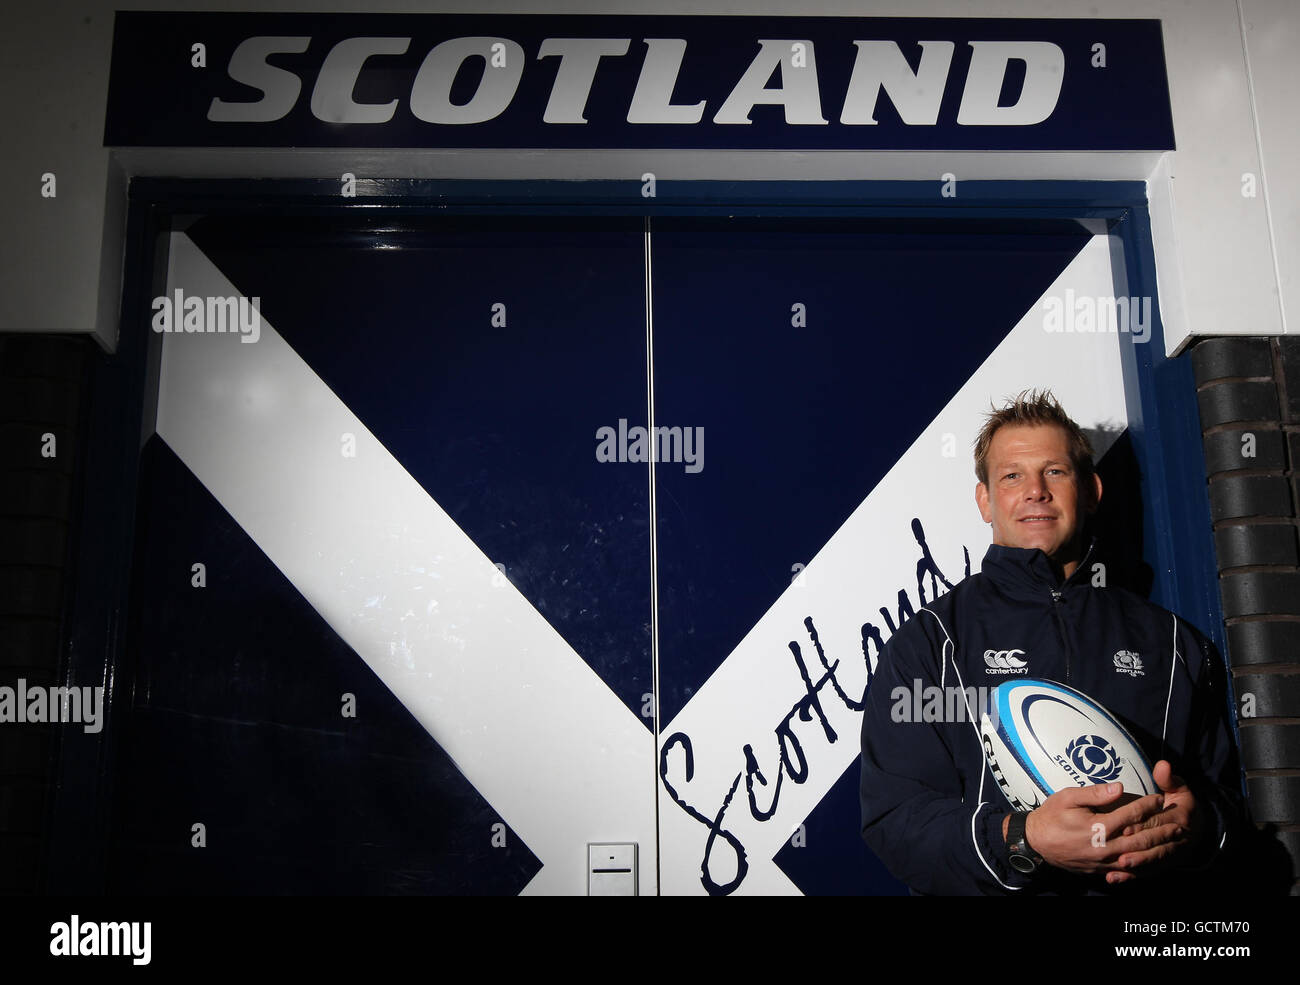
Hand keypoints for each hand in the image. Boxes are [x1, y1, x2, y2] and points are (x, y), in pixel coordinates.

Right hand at [1015, 782, 1165, 874]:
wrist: (1036, 842)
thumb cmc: (1051, 816)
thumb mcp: (1068, 797)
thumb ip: (1095, 793)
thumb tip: (1119, 787)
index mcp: (1097, 827)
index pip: (1130, 815)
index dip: (1147, 805)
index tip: (1160, 797)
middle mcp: (1103, 847)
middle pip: (1139, 838)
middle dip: (1160, 830)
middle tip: (1178, 822)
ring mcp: (1103, 862)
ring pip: (1137, 857)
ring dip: (1157, 848)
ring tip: (1173, 840)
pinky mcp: (1100, 870)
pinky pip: (1127, 870)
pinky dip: (1143, 865)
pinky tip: (1154, 859)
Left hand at [1105, 761, 1203, 884]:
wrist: (1198, 825)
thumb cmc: (1181, 802)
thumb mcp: (1179, 787)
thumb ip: (1169, 778)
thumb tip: (1163, 765)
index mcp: (1178, 818)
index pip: (1157, 822)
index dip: (1141, 825)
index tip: (1122, 827)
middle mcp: (1176, 838)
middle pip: (1154, 844)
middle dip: (1137, 849)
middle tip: (1118, 853)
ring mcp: (1171, 853)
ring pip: (1152, 861)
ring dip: (1137, 865)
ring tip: (1119, 866)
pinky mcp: (1164, 864)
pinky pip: (1149, 872)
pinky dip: (1133, 877)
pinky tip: (1114, 880)